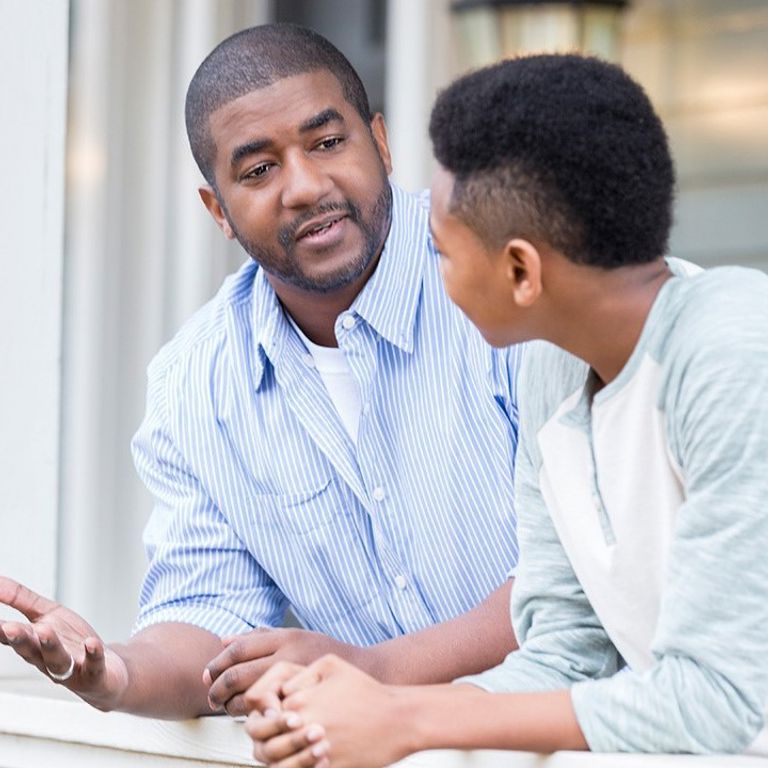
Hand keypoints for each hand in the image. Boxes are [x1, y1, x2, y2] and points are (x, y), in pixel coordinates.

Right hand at [0, 576, 127, 710]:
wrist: (106, 671)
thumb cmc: (71, 642)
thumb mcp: (47, 615)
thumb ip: (22, 599)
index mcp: (33, 644)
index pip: (11, 637)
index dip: (0, 630)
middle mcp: (46, 659)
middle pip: (30, 650)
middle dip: (19, 639)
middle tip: (8, 627)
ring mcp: (70, 669)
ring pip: (57, 660)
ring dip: (50, 647)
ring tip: (45, 632)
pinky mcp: (94, 673)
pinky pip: (93, 664)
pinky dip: (92, 654)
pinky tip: (91, 643)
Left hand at [205, 627, 368, 715]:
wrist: (379, 680)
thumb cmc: (339, 660)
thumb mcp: (303, 639)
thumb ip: (264, 636)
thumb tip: (225, 639)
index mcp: (289, 640)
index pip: (239, 651)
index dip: (218, 665)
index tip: (210, 676)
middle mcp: (291, 660)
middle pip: (238, 677)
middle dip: (218, 690)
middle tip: (213, 698)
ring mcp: (297, 687)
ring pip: (248, 704)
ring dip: (233, 710)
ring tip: (233, 711)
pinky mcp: (306, 714)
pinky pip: (267, 724)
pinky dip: (255, 726)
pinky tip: (258, 724)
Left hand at [245, 655, 407, 767]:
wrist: (398, 719)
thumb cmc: (366, 690)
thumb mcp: (332, 664)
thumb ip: (301, 673)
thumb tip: (282, 692)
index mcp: (301, 700)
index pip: (263, 713)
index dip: (263, 715)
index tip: (270, 716)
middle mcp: (304, 726)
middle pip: (265, 741)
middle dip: (264, 739)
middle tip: (272, 737)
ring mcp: (315, 751)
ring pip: (278, 763)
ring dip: (277, 758)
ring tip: (284, 752)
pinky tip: (301, 762)